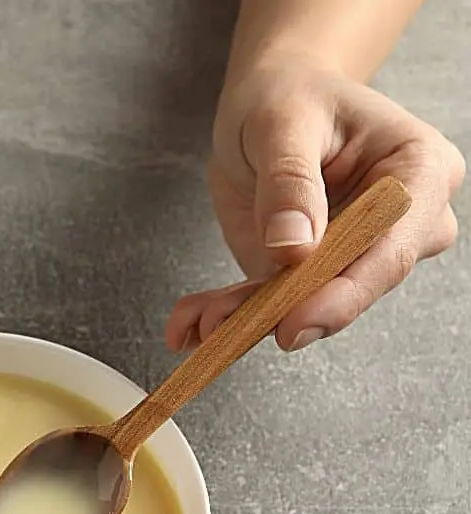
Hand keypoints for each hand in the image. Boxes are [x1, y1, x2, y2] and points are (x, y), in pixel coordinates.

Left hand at [166, 57, 464, 352]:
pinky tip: (188, 323)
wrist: (270, 102)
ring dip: (243, 319)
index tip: (291, 323)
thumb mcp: (282, 122)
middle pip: (350, 287)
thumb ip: (289, 181)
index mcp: (418, 172)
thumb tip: (294, 249)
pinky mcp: (309, 272)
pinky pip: (270, 302)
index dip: (342, 294)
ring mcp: (355, 253)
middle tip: (219, 326)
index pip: (390, 248)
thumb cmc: (289, 95)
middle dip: (281, 312)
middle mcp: (400, 224)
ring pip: (303, 304)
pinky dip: (228, 313)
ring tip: (192, 324)